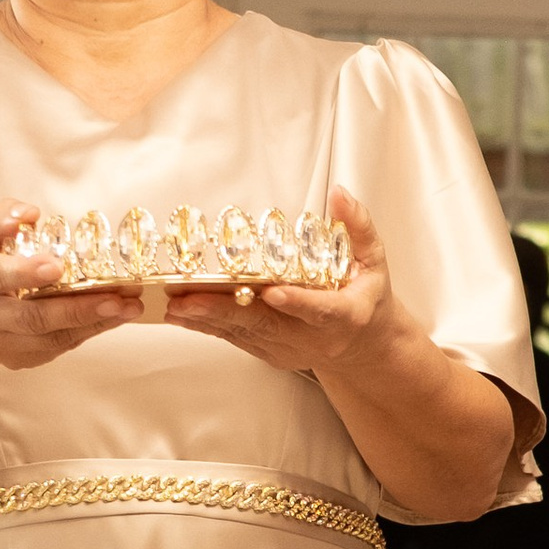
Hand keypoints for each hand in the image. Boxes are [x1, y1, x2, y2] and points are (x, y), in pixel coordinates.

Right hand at [0, 202, 140, 369]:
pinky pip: (56, 348)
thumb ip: (3, 215)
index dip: (26, 273)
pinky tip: (113, 317)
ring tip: (128, 307)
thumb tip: (29, 215)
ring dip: (92, 324)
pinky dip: (87, 333)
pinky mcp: (16, 358)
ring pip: (49, 339)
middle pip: (30, 318)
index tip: (56, 267)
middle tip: (116, 299)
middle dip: (76, 310)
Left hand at [163, 188, 394, 378]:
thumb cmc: (367, 298)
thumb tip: (340, 194)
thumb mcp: (374, 262)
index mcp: (344, 315)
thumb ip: (359, 228)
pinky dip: (208, 325)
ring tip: (173, 304)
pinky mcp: (270, 354)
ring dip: (207, 319)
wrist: (364, 349)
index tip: (273, 292)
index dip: (296, 302)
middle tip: (188, 299)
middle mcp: (312, 338)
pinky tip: (182, 313)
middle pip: (265, 323)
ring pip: (243, 333)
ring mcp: (288, 349)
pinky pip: (236, 339)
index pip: (319, 309)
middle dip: (225, 311)